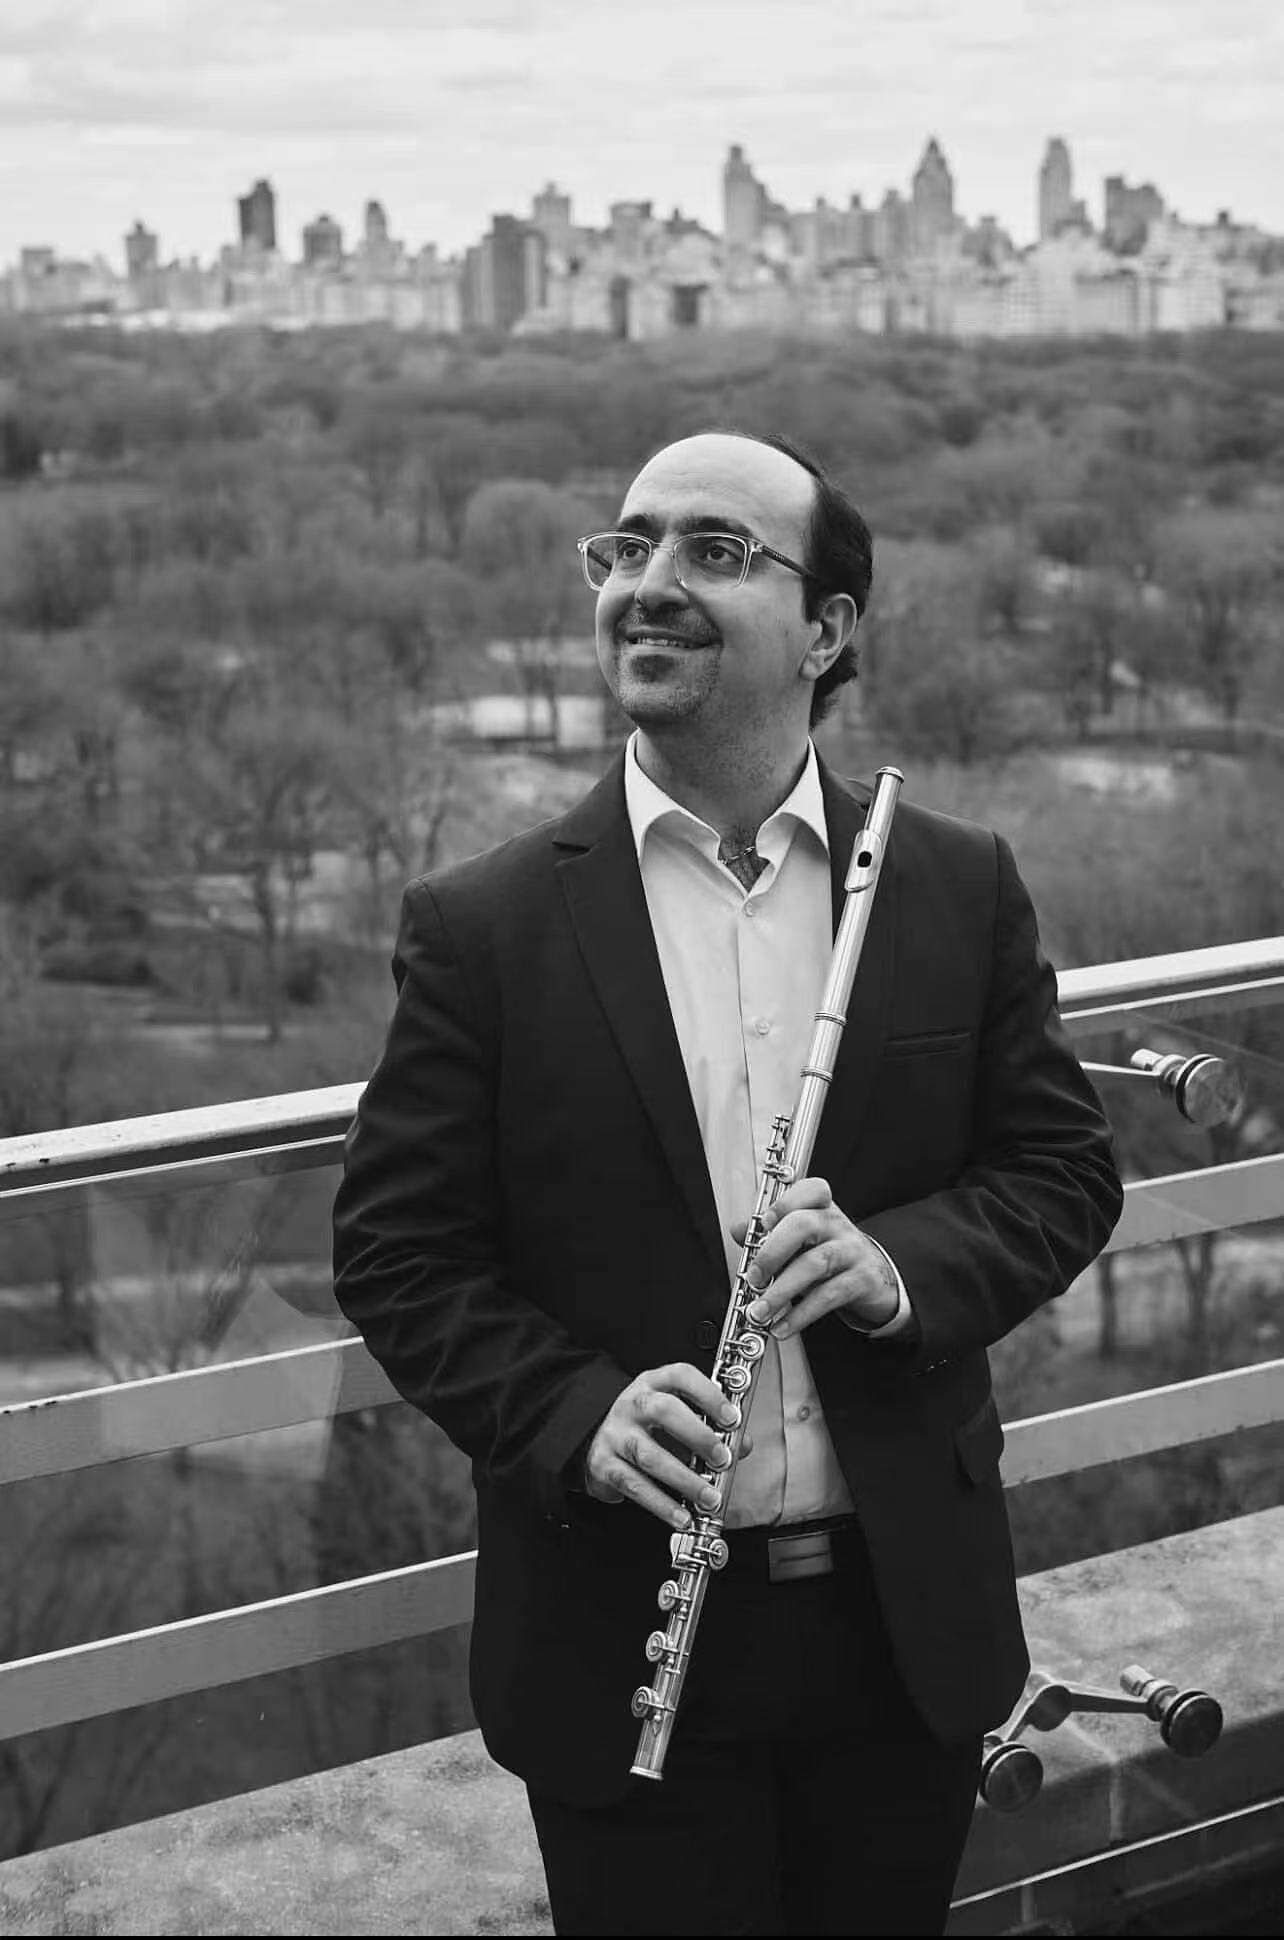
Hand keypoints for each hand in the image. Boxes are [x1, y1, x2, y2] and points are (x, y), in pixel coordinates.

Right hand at [584, 1363, 748, 1530]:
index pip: (680, 1376)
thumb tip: (741, 1446)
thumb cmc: (645, 1427)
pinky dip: (662, 1504)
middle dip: (698, 1436)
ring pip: (649, 1454)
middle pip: (663, 1410)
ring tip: (709, 1497)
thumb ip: (710, 1428)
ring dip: (684, 1479)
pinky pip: (635, 1485)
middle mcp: (632, 1404)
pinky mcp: (604, 1465)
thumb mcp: (675, 1417)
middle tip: (722, 1459)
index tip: (732, 1419)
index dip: (709, 1394)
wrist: (594, 1440)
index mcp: (653, 1384)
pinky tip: (681, 1515)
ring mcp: (615, 1434)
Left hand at [731, 1177, 898, 1339]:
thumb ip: (769, 1235)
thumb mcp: (802, 1242)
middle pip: (804, 1225)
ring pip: (815, 1263)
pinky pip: (828, 1296)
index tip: (764, 1222)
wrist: (877, 1279)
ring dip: (781, 1291)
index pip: (811, 1190)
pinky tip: (782, 1326)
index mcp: (821, 1209)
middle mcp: (838, 1225)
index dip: (786, 1203)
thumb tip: (738, 1229)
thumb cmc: (832, 1256)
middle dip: (772, 1252)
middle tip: (753, 1278)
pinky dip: (800, 1315)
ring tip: (760, 1311)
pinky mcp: (862, 1280)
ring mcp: (853, 1251)